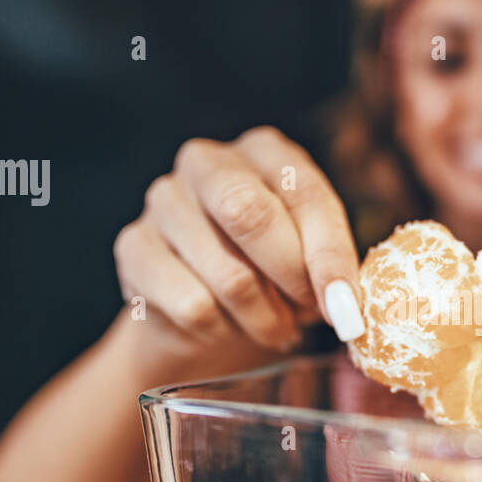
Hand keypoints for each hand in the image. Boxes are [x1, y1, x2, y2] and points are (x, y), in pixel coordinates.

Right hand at [113, 127, 364, 365]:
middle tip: (309, 315)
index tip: (346, 309)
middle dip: (291, 277)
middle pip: (249, 214)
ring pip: (227, 274)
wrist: (202, 311)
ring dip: (263, 318)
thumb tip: (348, 309)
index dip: (330, 257)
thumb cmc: (271, 273)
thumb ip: (330, 268)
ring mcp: (163, 200)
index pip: (304, 194)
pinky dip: (222, 330)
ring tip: (274, 326)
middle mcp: (207, 162)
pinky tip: (228, 326)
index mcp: (265, 151)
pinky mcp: (133, 246)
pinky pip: (191, 305)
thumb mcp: (311, 259)